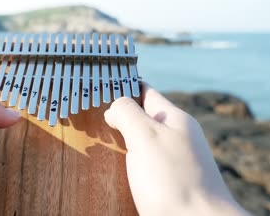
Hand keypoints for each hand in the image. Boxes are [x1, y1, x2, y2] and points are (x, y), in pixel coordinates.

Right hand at [104, 83, 249, 215]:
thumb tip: (114, 107)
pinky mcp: (168, 184)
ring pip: (142, 143)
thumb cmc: (173, 181)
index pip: (145, 92)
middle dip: (119, 117)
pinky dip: (128, 163)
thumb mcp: (146, 136)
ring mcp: (174, 162)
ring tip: (99, 142)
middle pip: (143, 118)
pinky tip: (115, 169)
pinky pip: (144, 165)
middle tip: (93, 117)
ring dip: (122, 142)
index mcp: (175, 119)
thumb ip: (128, 114)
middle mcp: (177, 138)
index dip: (123, 87)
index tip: (100, 85)